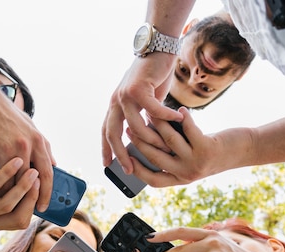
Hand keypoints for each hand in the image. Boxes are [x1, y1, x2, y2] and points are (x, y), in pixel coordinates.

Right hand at [0, 90, 54, 212]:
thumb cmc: (6, 114)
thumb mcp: (30, 127)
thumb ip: (42, 148)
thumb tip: (54, 166)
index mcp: (38, 142)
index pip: (47, 174)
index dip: (46, 193)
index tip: (44, 207)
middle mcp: (24, 147)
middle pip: (27, 183)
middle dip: (25, 200)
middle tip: (21, 210)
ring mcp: (5, 150)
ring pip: (7, 184)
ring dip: (4, 196)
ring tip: (2, 205)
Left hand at [0, 157, 39, 230]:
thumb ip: (7, 196)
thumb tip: (35, 182)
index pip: (23, 221)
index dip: (35, 205)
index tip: (43, 187)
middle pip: (19, 217)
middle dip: (32, 197)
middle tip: (39, 177)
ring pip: (7, 204)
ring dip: (23, 186)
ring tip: (32, 170)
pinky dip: (7, 173)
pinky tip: (15, 161)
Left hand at [102, 54, 181, 174]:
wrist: (158, 49)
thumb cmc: (154, 76)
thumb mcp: (146, 100)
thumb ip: (144, 116)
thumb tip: (150, 137)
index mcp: (116, 105)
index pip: (106, 131)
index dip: (106, 149)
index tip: (107, 165)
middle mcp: (116, 101)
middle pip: (113, 134)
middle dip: (120, 154)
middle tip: (129, 170)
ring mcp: (125, 94)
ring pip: (135, 126)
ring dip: (151, 138)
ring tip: (165, 145)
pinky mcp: (139, 88)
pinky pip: (153, 110)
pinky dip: (166, 117)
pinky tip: (178, 119)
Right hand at [129, 108, 236, 186]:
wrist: (243, 150)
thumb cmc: (212, 150)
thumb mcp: (190, 158)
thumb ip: (171, 155)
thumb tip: (144, 140)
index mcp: (180, 179)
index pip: (152, 180)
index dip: (137, 169)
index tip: (125, 155)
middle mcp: (186, 174)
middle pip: (155, 158)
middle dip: (140, 140)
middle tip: (131, 125)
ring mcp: (196, 162)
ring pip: (168, 141)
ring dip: (158, 124)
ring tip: (151, 112)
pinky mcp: (206, 148)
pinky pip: (188, 129)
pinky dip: (182, 117)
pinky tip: (179, 108)